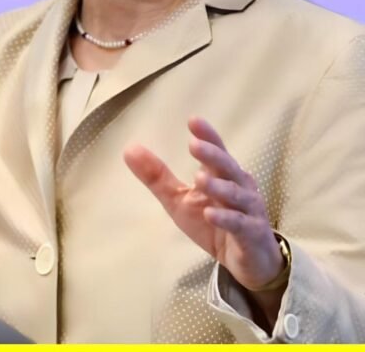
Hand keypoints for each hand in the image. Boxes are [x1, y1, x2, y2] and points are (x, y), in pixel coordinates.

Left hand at [123, 116, 283, 292]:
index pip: (217, 151)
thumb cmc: (214, 222)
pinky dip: (226, 218)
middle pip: (228, 168)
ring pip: (236, 195)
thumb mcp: (179, 199)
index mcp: (223, 175)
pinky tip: (210, 214)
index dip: (208, 136)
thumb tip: (129, 149)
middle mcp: (240, 188)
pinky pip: (240, 224)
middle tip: (194, 144)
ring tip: (199, 178)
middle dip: (213, 155)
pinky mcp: (251, 235)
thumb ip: (157, 176)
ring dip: (219, 187)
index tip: (193, 120)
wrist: (247, 260)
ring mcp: (249, 211)